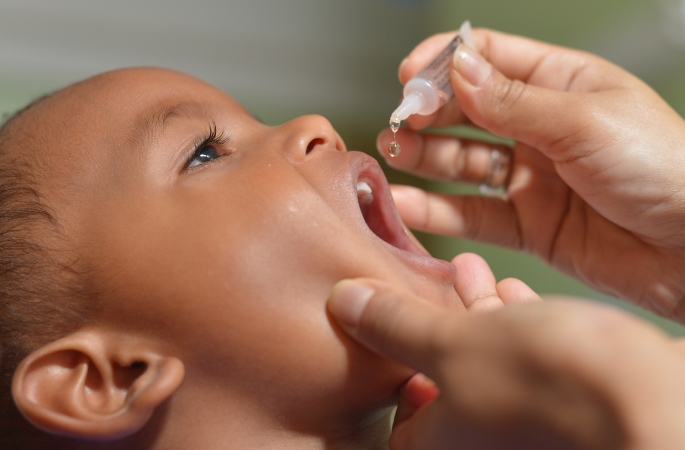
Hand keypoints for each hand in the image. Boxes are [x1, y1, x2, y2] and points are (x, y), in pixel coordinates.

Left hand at [328, 279, 684, 449]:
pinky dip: (516, 326)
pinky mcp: (568, 407)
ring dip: (476, 315)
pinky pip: (530, 364)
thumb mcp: (452, 340)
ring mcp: (528, 429)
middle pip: (446, 385)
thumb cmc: (546, 382)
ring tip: (468, 270)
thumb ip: (393, 323)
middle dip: (435, 325)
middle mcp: (485, 446)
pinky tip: (516, 291)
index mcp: (444, 449)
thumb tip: (343, 302)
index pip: (400, 421)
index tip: (389, 327)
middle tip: (425, 284)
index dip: (391, 372)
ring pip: (490, 366)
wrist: (656, 402)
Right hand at [380, 28, 684, 320]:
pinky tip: (406, 203)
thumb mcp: (584, 121)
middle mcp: (541, 129)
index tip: (409, 75)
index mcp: (562, 84)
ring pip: (463, 163)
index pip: (490, 59)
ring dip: (424, 158)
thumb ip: (513, 101)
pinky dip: (437, 211)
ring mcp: (532, 178)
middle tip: (398, 120)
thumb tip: (456, 67)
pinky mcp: (528, 225)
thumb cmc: (666, 168)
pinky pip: (472, 215)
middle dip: (427, 112)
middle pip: (467, 111)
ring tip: (391, 154)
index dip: (445, 62)